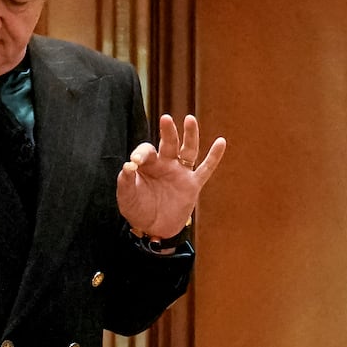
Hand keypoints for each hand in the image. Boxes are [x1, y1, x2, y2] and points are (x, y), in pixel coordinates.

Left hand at [116, 114, 225, 239]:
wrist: (153, 228)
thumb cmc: (137, 210)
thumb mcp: (126, 197)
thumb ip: (126, 182)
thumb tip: (128, 165)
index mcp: (147, 164)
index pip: (147, 151)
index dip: (141, 153)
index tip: (135, 161)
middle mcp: (165, 164)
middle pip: (168, 143)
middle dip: (167, 132)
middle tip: (165, 119)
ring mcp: (180, 173)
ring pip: (188, 150)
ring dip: (190, 135)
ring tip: (190, 119)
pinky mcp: (192, 185)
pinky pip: (205, 169)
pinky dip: (214, 156)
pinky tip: (221, 142)